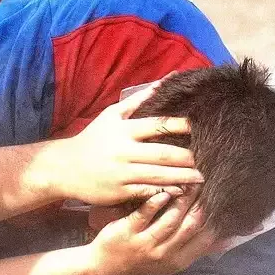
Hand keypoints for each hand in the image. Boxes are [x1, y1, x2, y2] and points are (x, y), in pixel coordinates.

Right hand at [39, 85, 203, 205]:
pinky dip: (165, 192)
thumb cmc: (93, 139)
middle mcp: (123, 151)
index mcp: (123, 130)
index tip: (199, 127)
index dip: (180, 126)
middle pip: (163, 154)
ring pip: (159, 175)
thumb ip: (138, 101)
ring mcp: (122, 173)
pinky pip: (147, 192)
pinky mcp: (119, 191)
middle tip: (210, 158)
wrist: (65, 168)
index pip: (157, 126)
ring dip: (183, 177)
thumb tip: (164, 81)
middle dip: (188, 158)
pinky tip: (181, 193)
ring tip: (202, 178)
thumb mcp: (111, 116)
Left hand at [89, 187, 216, 274]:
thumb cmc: (144, 261)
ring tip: (189, 182)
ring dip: (182, 199)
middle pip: (190, 225)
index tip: (218, 199)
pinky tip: (164, 190)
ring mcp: (145, 244)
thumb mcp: (171, 262)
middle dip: (200, 204)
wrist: (106, 270)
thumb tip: (225, 238)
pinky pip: (145, 213)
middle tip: (205, 184)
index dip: (213, 218)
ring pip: (171, 218)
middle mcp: (164, 254)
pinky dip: (157, 200)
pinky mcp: (127, 232)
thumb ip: (193, 248)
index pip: (205, 238)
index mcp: (178, 261)